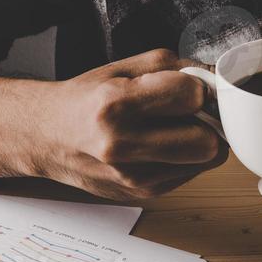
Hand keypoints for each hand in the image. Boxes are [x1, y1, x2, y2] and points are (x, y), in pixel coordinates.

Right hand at [19, 49, 226, 199]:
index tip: (190, 87)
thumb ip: (172, 67)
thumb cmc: (86, 100)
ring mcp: (134, 177)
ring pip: (205, 160)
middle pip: (208, 141)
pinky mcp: (143, 194)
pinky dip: (186, 158)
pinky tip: (161, 146)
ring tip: (175, 128)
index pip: (192, 97)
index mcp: (116, 104)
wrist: (48, 137)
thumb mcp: (122, 67)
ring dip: (200, 141)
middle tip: (193, 112)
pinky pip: (191, 173)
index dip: (198, 88)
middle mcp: (123, 145)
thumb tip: (213, 78)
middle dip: (208, 122)